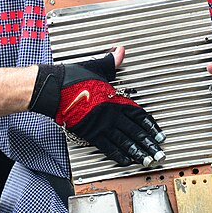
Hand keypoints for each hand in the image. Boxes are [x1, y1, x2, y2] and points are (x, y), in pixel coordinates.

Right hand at [29, 48, 165, 166]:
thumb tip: (120, 51)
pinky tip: (126, 161)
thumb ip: (111, 62)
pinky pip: (108, 147)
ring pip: (124, 142)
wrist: (53, 90)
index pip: (138, 114)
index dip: (150, 125)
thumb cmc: (72, 79)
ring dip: (137, 152)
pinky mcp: (90, 134)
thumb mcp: (96, 67)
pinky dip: (118, 155)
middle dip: (148, 143)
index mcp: (114, 99)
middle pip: (134, 131)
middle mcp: (110, 115)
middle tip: (158, 153)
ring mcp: (101, 126)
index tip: (158, 133)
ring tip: (147, 160)